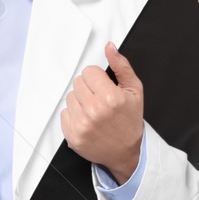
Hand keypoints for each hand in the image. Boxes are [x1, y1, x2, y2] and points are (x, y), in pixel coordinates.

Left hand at [62, 41, 143, 183]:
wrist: (127, 152)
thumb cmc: (130, 121)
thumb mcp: (134, 90)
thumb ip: (121, 66)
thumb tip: (109, 48)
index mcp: (111, 98)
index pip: (89, 72)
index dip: (98, 78)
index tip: (104, 88)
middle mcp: (95, 111)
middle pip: (78, 82)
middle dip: (89, 89)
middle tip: (100, 100)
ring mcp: (82, 125)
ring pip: (70, 97)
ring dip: (81, 101)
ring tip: (95, 111)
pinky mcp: (73, 136)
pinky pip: (64, 113)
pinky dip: (74, 115)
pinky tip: (88, 121)